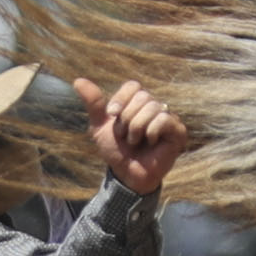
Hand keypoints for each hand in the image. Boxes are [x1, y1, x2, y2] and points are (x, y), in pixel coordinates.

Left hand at [75, 77, 185, 195]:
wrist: (126, 174)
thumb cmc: (116, 150)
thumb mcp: (100, 126)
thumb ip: (94, 103)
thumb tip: (78, 81)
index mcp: (138, 102)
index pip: (133, 86)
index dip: (121, 99)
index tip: (112, 114)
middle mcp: (155, 106)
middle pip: (142, 96)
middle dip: (127, 119)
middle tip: (126, 136)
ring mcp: (168, 118)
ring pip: (152, 107)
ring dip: (137, 128)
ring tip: (135, 142)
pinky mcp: (178, 131)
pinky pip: (163, 119)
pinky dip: (151, 132)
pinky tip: (150, 143)